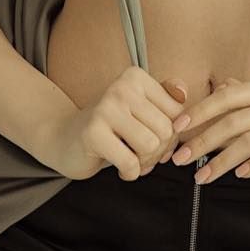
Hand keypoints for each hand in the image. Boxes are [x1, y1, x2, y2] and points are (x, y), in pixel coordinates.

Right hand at [42, 69, 189, 181]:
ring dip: (145, 163)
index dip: (173, 136)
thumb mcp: (139, 108)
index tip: (156, 141)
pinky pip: (131, 163)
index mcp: (135, 77)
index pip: (178, 113)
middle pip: (166, 130)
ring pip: (151, 146)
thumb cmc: (110, 126)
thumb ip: (165, 97)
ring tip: (132, 160)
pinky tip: (121, 169)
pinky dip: (130, 173)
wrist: (64, 138)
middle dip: (159, 152)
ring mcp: (105, 108)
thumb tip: (185, 93)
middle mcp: (121, 87)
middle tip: (142, 155)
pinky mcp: (93, 133)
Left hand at [165, 76, 249, 189]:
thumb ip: (242, 103)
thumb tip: (215, 90)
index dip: (200, 110)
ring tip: (202, 176)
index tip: (178, 128)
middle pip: (235, 120)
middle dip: (203, 141)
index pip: (228, 96)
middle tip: (181, 159)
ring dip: (222, 160)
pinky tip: (240, 174)